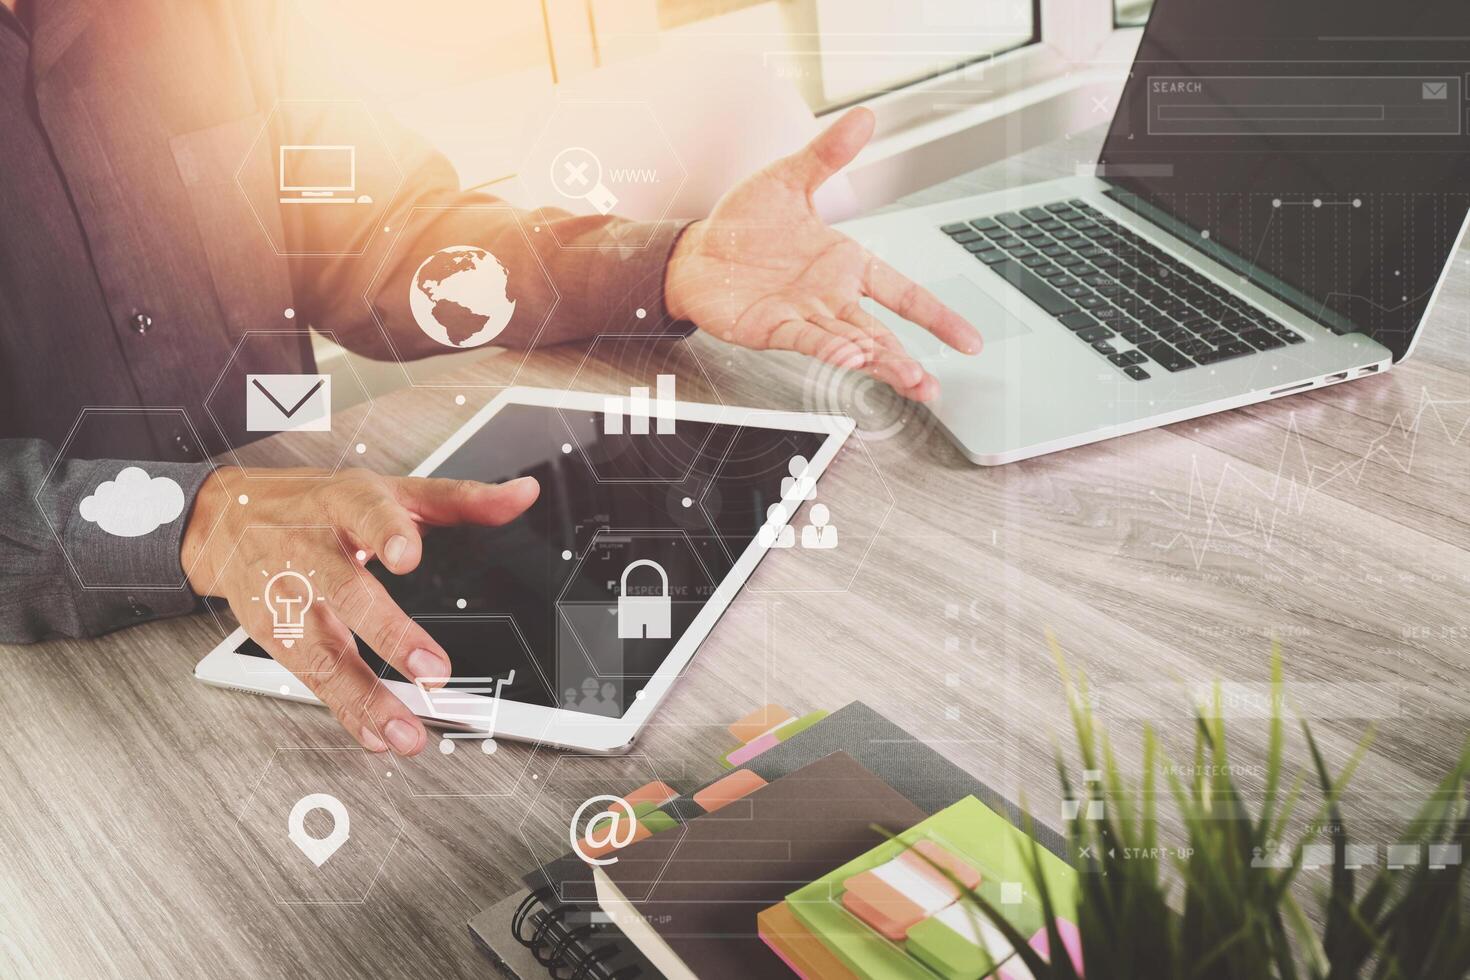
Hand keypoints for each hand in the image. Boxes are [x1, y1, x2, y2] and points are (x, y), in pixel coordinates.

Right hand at [182, 466, 539, 754]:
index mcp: (345, 504)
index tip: (408, 554)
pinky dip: (344, 709)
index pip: (365, 512)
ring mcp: (286, 594)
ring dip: (366, 696)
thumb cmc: (318, 504)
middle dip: (388, 631)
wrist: (225, 517)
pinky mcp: (271, 632)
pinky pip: (310, 676)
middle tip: (431, 669)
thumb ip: (460, 498)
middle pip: (346, 590)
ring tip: (406, 732)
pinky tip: (374, 735)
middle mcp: (310, 548)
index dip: (386, 531)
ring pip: (323, 649)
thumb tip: (522, 495)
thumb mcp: (387, 489)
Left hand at [663, 107, 981, 400]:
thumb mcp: (789, 180)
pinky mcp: (774, 328)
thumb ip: (827, 155)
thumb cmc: (742, 223)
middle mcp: (831, 296)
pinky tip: (854, 359)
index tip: (969, 341)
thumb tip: (864, 118)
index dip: (937, 316)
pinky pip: (808, 340)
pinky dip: (831, 349)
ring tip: (910, 381)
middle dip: (909, 358)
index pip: (904, 292)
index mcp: (846, 264)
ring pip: (852, 345)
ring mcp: (805, 316)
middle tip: (933, 385)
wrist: (695, 251)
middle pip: (881, 332)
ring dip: (881, 363)